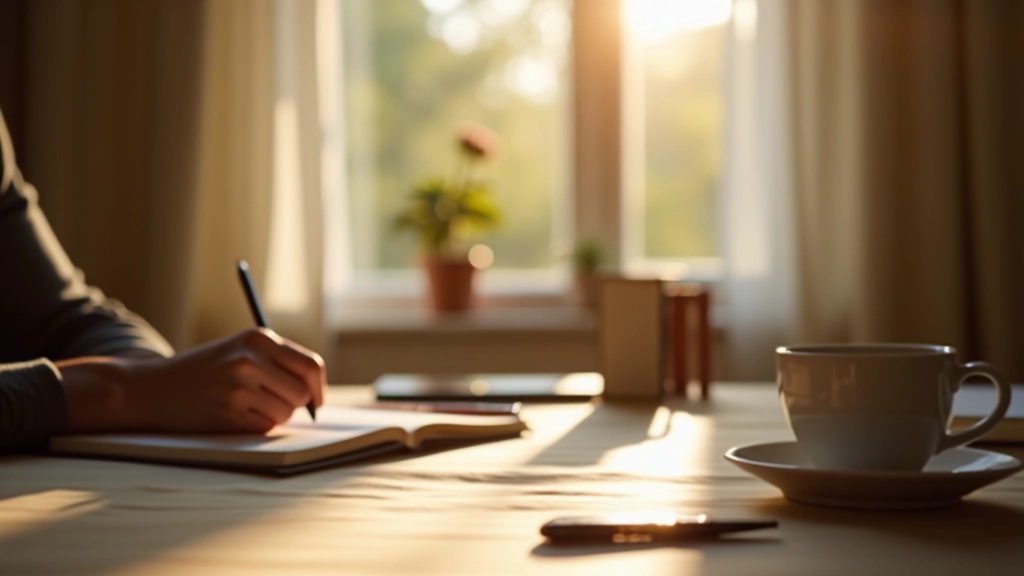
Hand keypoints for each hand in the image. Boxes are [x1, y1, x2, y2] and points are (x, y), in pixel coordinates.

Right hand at [58, 328, 325, 432]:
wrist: (150, 387)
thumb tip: (316, 390)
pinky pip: (264, 426)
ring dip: (272, 416)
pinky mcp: (229, 409)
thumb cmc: (201, 371)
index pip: (311, 365)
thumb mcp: (239, 350)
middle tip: (272, 404)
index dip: (318, 388)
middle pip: (302, 392)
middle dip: (294, 404)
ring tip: (245, 405)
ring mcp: (240, 384)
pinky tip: (231, 415)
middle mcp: (252, 357)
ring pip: (285, 412)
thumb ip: (276, 362)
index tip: (316, 401)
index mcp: (258, 337)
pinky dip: (255, 426)